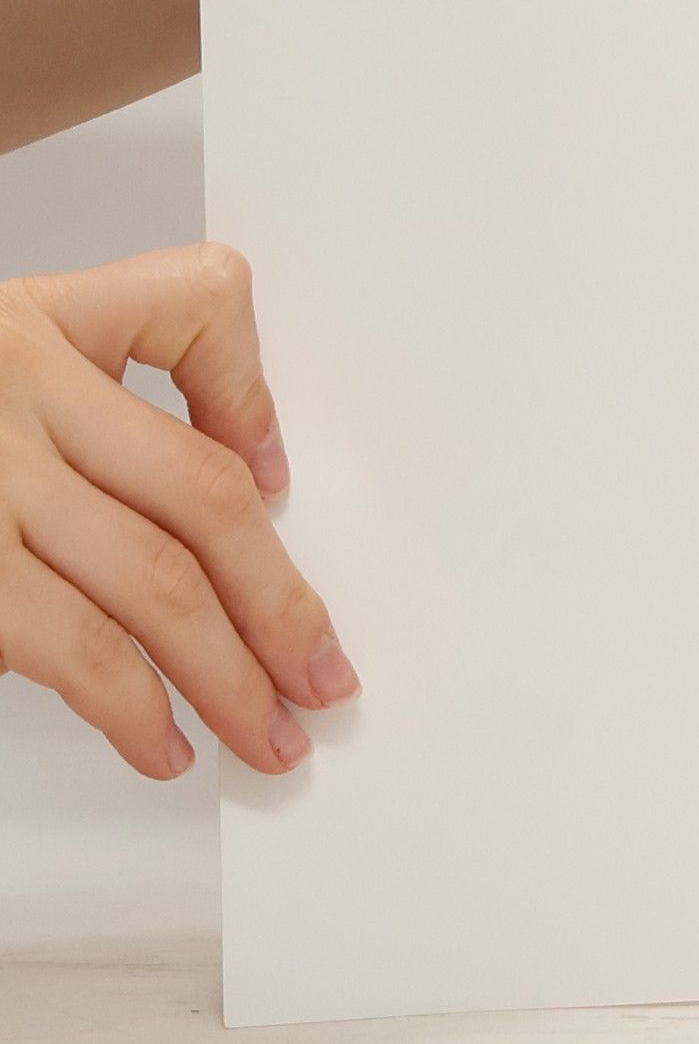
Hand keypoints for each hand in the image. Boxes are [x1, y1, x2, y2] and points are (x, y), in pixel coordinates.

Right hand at [0, 243, 356, 777]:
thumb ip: (77, 394)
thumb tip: (228, 473)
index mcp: (28, 321)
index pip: (194, 303)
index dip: (253, 394)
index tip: (277, 476)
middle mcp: (12, 389)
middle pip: (202, 493)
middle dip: (279, 600)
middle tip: (323, 676)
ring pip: (154, 578)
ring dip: (226, 673)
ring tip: (265, 736)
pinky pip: (70, 643)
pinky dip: (130, 705)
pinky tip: (160, 740)